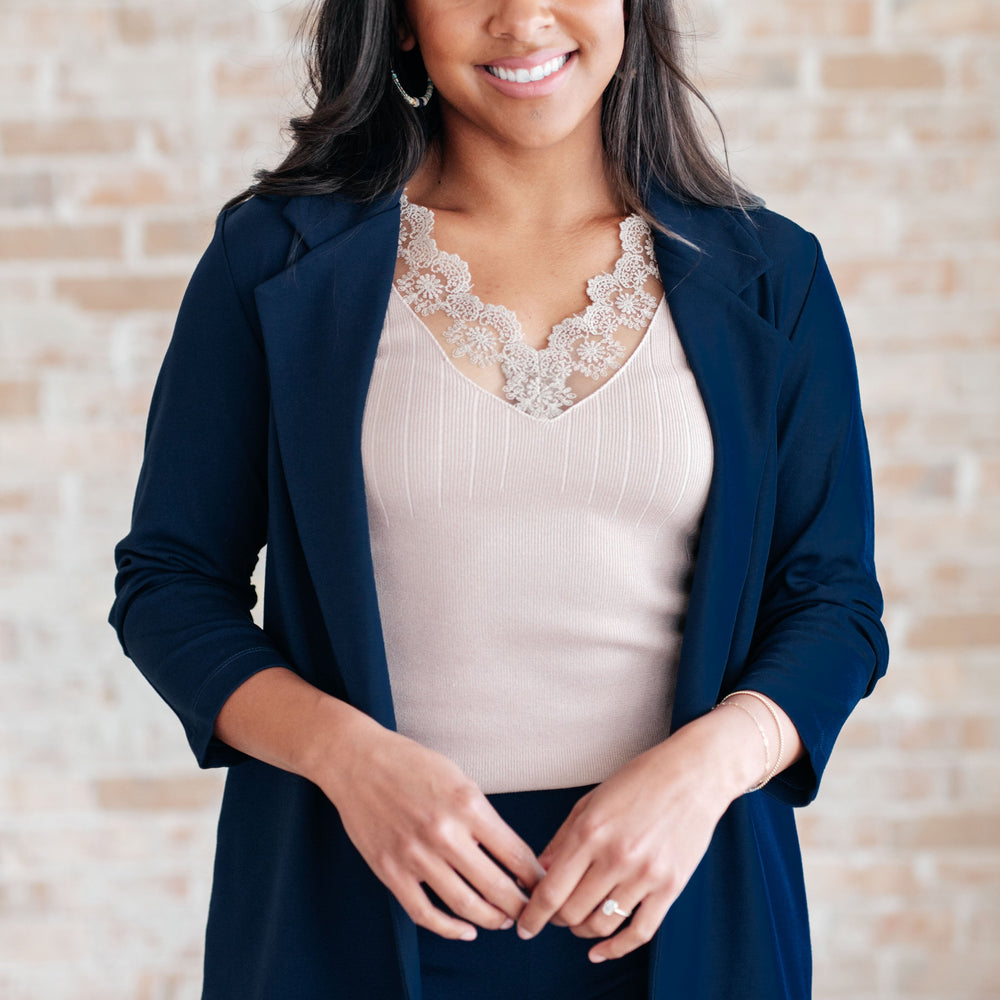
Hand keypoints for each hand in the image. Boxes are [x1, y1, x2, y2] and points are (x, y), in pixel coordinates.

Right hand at [314, 716, 544, 941]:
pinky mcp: (390, 871)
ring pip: (465, 906)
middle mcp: (445, 833)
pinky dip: (449, 929)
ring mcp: (416, 856)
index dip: (535, 877)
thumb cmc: (412, 764)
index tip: (543, 885)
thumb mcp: (459, 778)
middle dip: (521, 906)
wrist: (358, 761)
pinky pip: (425, 913)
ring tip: (503, 921)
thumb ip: (483, 815)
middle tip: (531, 912)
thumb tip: (510, 853)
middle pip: (497, 887)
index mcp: (468, 805)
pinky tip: (466, 930)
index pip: (516, 854)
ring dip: (491, 919)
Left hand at [516, 715, 748, 961]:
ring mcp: (645, 874)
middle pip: (572, 912)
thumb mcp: (591, 801)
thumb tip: (540, 872)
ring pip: (601, 924)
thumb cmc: (639, 781)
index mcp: (590, 831)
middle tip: (554, 916)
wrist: (693, 775)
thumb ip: (563, 839)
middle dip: (556, 920)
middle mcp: (615, 856)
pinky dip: (616, 948)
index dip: (532, 915)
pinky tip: (600, 951)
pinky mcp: (670, 887)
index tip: (524, 926)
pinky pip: (640, 932)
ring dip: (582, 932)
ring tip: (578, 924)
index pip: (551, 890)